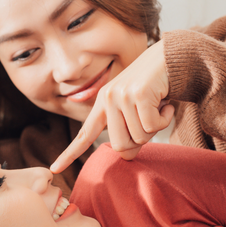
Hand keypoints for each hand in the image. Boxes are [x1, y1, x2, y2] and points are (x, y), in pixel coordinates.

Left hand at [50, 41, 173, 172]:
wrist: (171, 58)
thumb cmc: (154, 88)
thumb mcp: (137, 111)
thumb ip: (129, 133)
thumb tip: (126, 156)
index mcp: (103, 103)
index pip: (84, 134)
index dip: (70, 153)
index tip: (54, 168)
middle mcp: (108, 98)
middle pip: (120, 145)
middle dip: (139, 141)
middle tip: (150, 121)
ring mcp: (121, 95)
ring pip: (139, 137)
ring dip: (155, 128)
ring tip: (158, 108)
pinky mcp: (138, 94)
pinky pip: (152, 126)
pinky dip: (164, 119)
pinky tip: (165, 104)